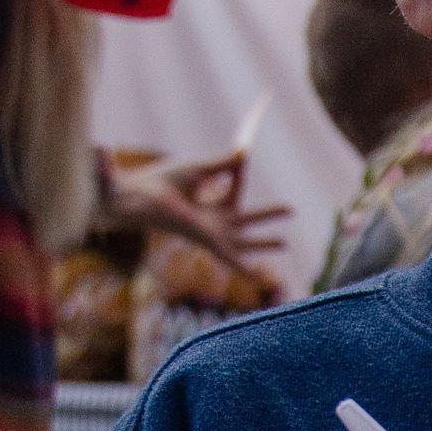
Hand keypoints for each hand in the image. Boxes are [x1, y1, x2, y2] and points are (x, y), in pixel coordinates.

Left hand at [101, 150, 289, 280]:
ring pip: (243, 241)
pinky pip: (229, 258)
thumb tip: (244, 152)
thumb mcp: (199, 169)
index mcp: (206, 203)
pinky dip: (242, 268)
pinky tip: (258, 278)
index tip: (244, 154)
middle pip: (245, 218)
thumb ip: (223, 163)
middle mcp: (210, 221)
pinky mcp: (208, 242)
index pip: (233, 187)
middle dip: (267, 214)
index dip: (239, 170)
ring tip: (286, 242)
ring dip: (264, 243)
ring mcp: (211, 233)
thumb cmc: (160, 182)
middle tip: (291, 208)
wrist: (140, 197)